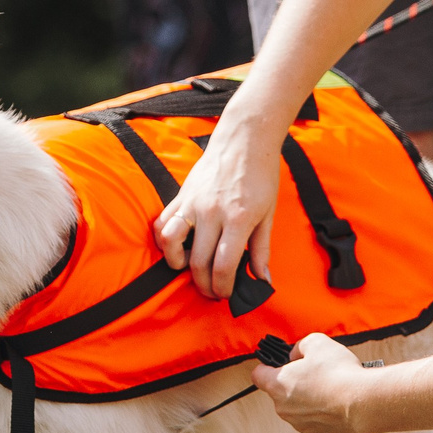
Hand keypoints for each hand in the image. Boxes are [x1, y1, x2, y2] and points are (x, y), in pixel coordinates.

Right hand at [155, 115, 280, 300]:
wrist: (245, 139)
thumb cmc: (261, 174)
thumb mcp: (269, 213)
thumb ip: (262, 249)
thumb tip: (263, 280)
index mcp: (238, 219)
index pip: (223, 266)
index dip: (223, 287)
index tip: (227, 293)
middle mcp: (211, 213)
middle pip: (198, 262)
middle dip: (204, 284)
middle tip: (212, 290)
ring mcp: (193, 203)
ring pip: (171, 243)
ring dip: (177, 263)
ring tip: (189, 267)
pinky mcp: (181, 194)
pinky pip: (163, 222)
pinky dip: (165, 240)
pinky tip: (178, 246)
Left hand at [253, 333, 369, 432]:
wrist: (364, 403)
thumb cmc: (340, 373)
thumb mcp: (317, 342)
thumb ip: (300, 346)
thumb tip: (297, 354)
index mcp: (278, 385)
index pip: (258, 375)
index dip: (267, 366)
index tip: (278, 363)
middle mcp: (284, 409)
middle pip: (281, 391)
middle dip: (295, 381)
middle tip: (316, 371)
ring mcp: (301, 424)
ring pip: (300, 407)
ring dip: (311, 397)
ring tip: (332, 386)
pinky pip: (316, 419)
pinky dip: (324, 411)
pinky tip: (339, 400)